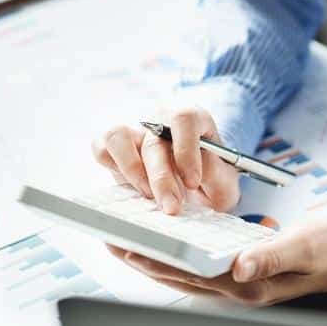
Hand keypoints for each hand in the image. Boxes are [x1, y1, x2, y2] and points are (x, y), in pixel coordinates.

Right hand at [91, 108, 239, 213]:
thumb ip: (214, 172)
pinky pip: (101, 148)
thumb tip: (194, 173)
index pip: (183, 118)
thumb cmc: (212, 179)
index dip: (186, 149)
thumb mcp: (225, 180)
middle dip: (162, 178)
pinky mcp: (115, 149)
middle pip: (153, 139)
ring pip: (117, 135)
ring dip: (131, 170)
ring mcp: (135, 132)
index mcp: (192, 118)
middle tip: (171, 208)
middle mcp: (160, 119)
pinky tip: (130, 188)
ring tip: (147, 196)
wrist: (199, 186)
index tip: (192, 181)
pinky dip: (111, 167)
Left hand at [109, 218, 326, 305]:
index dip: (153, 261)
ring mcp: (240, 281)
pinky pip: (201, 261)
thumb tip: (239, 266)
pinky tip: (166, 236)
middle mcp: (239, 287)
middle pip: (179, 275)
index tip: (122, 246)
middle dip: (142, 259)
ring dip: (156, 256)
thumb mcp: (305, 246)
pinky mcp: (243, 269)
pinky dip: (178, 250)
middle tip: (108, 239)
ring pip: (186, 270)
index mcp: (248, 285)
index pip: (188, 274)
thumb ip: (272, 256)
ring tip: (125, 238)